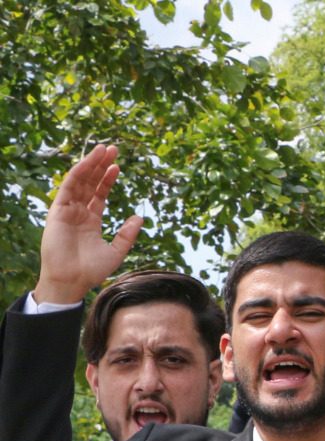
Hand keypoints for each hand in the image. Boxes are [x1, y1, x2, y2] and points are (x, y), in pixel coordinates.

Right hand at [33, 145, 142, 306]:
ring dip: (90, 164)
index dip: (108, 179)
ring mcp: (67, 211)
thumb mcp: (117, 251)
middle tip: (113, 149)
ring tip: (103, 149)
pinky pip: (67, 188)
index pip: (100, 194)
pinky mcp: (58, 212)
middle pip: (90, 183)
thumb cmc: (91, 270)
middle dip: (101, 165)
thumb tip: (139, 217)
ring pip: (80, 181)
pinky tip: (87, 163)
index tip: (118, 166)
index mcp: (91, 220)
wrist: (72, 281)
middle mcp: (79, 212)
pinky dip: (77, 174)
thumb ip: (128, 234)